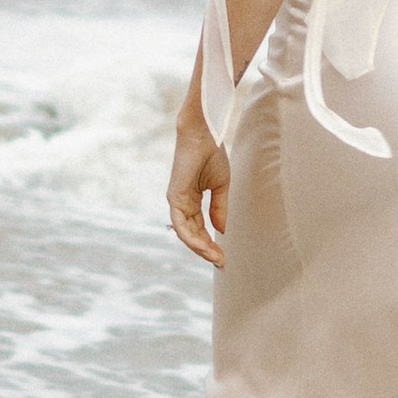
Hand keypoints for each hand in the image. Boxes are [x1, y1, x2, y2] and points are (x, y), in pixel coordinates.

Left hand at [168, 108, 229, 268]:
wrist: (205, 135)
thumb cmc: (212, 154)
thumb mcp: (220, 187)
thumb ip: (219, 208)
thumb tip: (220, 230)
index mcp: (192, 200)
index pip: (200, 227)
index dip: (211, 243)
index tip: (223, 256)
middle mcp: (182, 203)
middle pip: (193, 234)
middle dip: (207, 250)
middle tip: (221, 262)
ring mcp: (177, 201)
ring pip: (186, 233)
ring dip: (200, 248)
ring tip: (215, 258)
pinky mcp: (175, 197)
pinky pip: (181, 224)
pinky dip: (191, 238)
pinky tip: (204, 247)